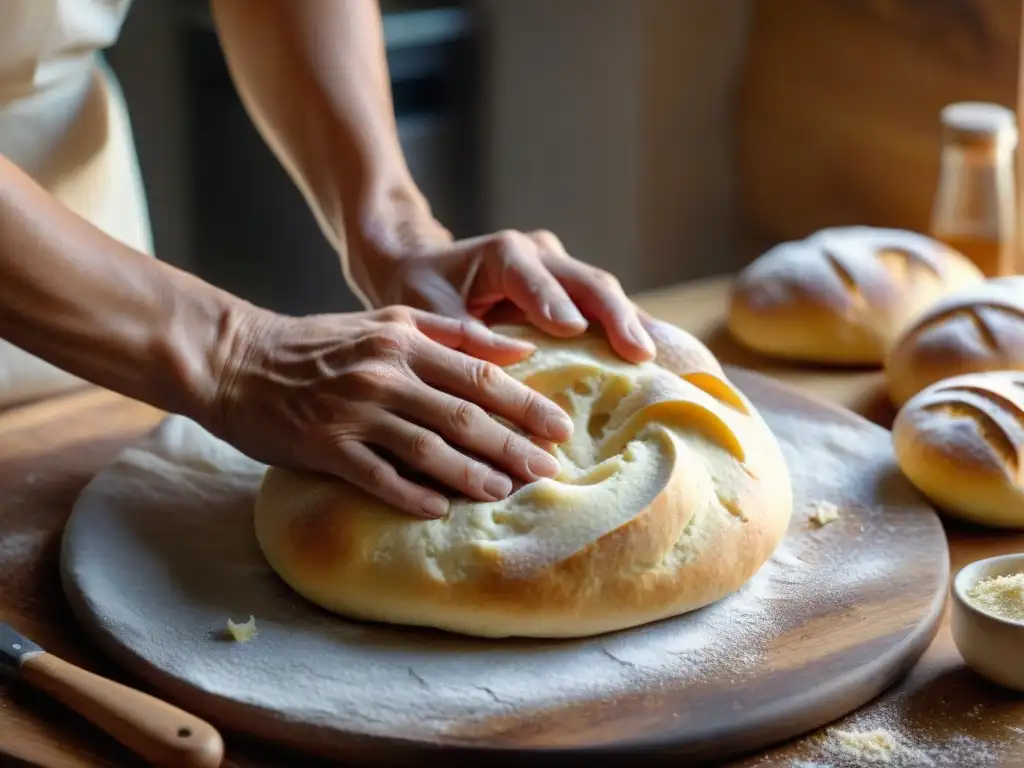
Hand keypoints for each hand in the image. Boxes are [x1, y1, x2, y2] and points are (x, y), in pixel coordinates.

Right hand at [209, 306, 572, 518]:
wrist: (237, 359)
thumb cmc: (319, 344)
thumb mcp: (387, 322)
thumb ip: (453, 332)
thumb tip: (520, 348)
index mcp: (405, 340)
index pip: (479, 374)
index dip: (524, 402)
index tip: (560, 426)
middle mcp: (385, 374)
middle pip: (462, 414)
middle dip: (512, 443)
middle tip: (550, 468)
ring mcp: (354, 411)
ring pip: (426, 447)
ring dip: (471, 473)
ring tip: (508, 491)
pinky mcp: (324, 445)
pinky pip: (376, 476)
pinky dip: (410, 494)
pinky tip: (440, 511)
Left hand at [348, 205, 656, 363]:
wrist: (423, 268)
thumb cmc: (421, 291)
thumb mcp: (424, 310)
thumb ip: (459, 331)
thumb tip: (509, 360)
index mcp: (503, 253)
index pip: (535, 278)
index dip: (554, 303)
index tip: (573, 332)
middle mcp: (539, 253)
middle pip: (587, 282)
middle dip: (615, 317)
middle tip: (639, 354)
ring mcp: (561, 268)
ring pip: (604, 292)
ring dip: (632, 325)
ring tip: (657, 360)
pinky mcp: (572, 289)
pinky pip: (605, 307)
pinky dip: (628, 329)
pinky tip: (655, 356)